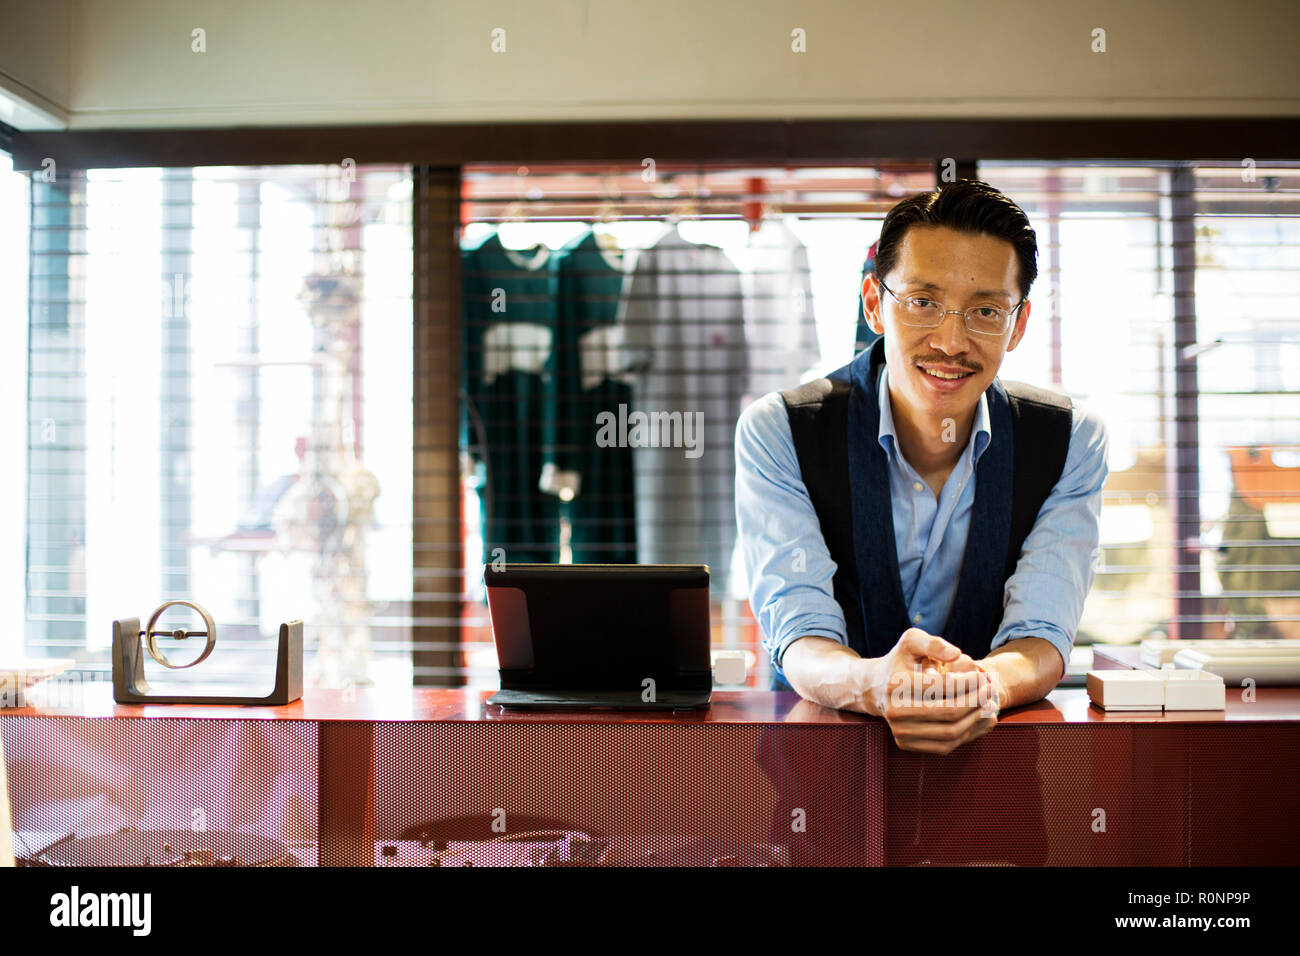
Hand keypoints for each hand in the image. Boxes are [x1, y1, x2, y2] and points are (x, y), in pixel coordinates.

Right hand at [867, 628, 998, 753]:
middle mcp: (895, 711)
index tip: (981, 676)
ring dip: (975, 720)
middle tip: (989, 690)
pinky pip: (945, 746)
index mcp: (895, 684)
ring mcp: (900, 731)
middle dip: (976, 701)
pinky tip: (977, 720)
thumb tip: (956, 654)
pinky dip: (967, 735)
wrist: (876, 688)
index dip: (967, 682)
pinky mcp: (906, 744)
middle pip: (949, 712)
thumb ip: (933, 643)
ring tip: (987, 705)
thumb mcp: (911, 641)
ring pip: (950, 733)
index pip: (942, 686)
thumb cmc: (900, 662)